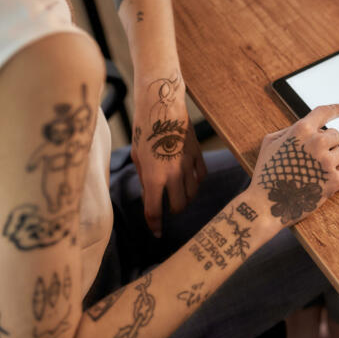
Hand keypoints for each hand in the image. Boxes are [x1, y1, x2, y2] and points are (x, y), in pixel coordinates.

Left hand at [131, 73, 206, 236]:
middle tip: (167, 209)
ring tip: (178, 196)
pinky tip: (190, 181)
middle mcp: (173, 174)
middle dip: (172, 211)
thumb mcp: (136, 156)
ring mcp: (188, 164)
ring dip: (185, 199)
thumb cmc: (143, 129)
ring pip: (192, 193)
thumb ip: (144, 178)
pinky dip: (196, 183)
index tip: (157, 232)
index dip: (155, 225)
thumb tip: (150, 192)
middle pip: (178, 206)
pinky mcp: (197, 154)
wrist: (161, 105)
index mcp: (154, 177)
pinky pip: (201, 176)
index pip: (155, 211)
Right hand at [247, 103, 338, 226]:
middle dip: (328, 145)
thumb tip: (312, 126)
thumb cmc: (267, 172)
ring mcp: (327, 161)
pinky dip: (337, 179)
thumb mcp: (271, 142)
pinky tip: (320, 184)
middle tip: (311, 160)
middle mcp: (317, 142)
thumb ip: (292, 130)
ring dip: (332, 162)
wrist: (266, 204)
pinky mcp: (334, 180)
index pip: (325, 112)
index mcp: (301, 130)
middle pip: (336, 135)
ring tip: (313, 173)